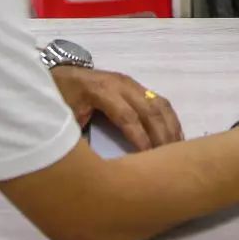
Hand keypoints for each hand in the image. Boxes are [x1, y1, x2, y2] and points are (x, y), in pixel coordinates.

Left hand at [51, 67, 183, 150]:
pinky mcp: (137, 87)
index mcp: (100, 89)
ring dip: (171, 128)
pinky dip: (170, 121)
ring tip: (178, 152)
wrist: (60, 75)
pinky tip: (176, 138)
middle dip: (161, 137)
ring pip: (160, 105)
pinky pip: (160, 102)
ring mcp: (132, 83)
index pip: (127, 116)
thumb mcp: (62, 118)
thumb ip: (77, 136)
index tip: (149, 162)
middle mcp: (121, 83)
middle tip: (170, 163)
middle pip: (149, 110)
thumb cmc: (59, 100)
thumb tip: (95, 163)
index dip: (140, 139)